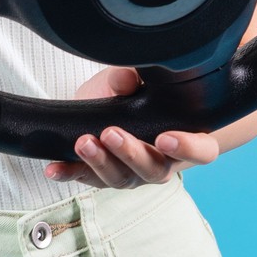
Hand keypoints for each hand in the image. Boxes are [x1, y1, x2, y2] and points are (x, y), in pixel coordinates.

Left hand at [42, 66, 220, 189]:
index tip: (166, 137)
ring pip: (121, 178)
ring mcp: (132, 174)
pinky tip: (54, 169)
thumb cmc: (135, 90)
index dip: (189, 148)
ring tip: (83, 142)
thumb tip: (124, 79)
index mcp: (184, 138)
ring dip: (99, 162)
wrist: (108, 103)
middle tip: (111, 132)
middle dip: (131, 153)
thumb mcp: (134, 78)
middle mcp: (161, 162)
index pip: (202, 151)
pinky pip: (86, 179)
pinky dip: (69, 173)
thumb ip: (131, 78)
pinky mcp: (102, 176)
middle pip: (154, 169)